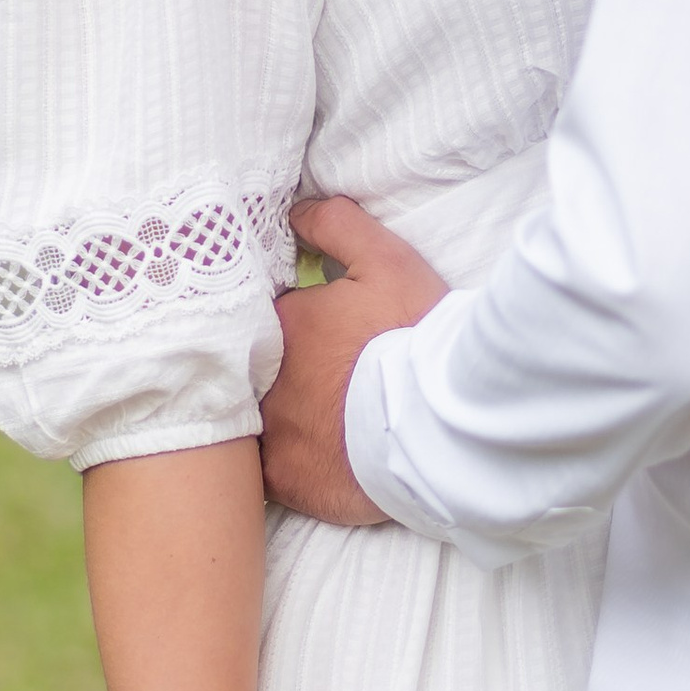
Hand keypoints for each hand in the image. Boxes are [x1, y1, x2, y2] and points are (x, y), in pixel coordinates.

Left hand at [260, 195, 446, 525]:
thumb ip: (336, 225)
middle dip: (270, 368)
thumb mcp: (385, 262)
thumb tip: (297, 211)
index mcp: (280, 325)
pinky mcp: (285, 479)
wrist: (440, 423)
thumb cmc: (413, 337)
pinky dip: (285, 461)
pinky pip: (266, 471)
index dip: (283, 321)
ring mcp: (269, 433)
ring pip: (252, 420)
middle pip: (249, 369)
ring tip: (307, 414)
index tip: (308, 329)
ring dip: (273, 414)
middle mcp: (260, 378)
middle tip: (311, 373)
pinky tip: (307, 454)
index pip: (259, 316)